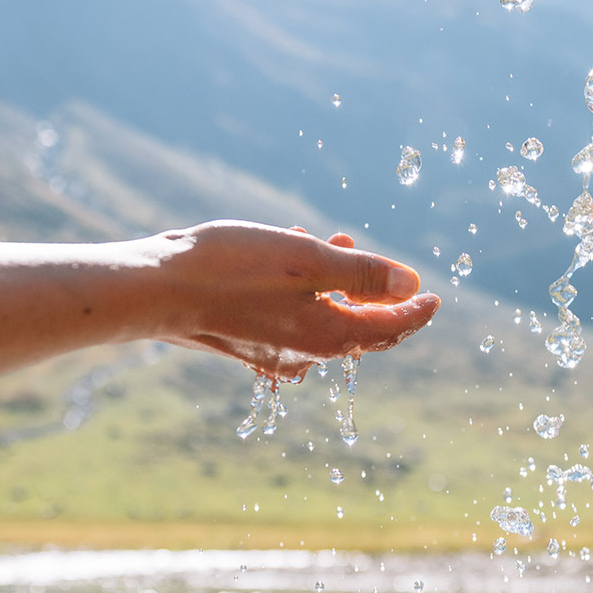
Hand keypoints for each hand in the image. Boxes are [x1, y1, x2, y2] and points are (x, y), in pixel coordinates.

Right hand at [142, 221, 439, 379]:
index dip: (416, 311)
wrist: (157, 287)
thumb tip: (409, 285)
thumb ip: (362, 274)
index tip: (435, 294)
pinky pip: (291, 314)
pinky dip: (301, 286)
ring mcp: (274, 349)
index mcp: (327, 338)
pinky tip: (288, 249)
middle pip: (359, 327)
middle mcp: (304, 353)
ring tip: (330, 239)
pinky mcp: (248, 337)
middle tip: (386, 266)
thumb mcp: (307, 261)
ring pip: (322, 315)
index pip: (390, 330)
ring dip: (334, 281)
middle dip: (373, 292)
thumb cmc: (232, 270)